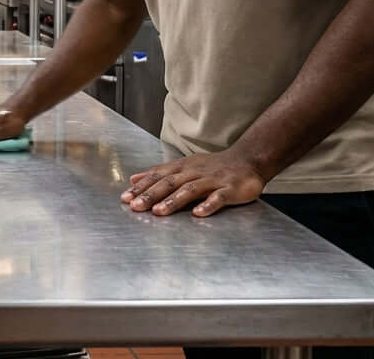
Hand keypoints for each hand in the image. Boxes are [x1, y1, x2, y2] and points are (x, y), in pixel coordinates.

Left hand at [121, 148, 266, 216]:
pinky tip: (198, 213)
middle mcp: (194, 173)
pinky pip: (218, 197)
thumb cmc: (213, 166)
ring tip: (159, 211)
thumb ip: (159, 173)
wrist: (247, 160)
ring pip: (190, 189)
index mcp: (182, 168)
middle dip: (151, 194)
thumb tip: (133, 178)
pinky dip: (208, 205)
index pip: (157, 177)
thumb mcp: (183, 166)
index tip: (125, 198)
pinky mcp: (230, 189)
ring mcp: (212, 180)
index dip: (141, 187)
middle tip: (135, 206)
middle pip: (170, 183)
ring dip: (173, 201)